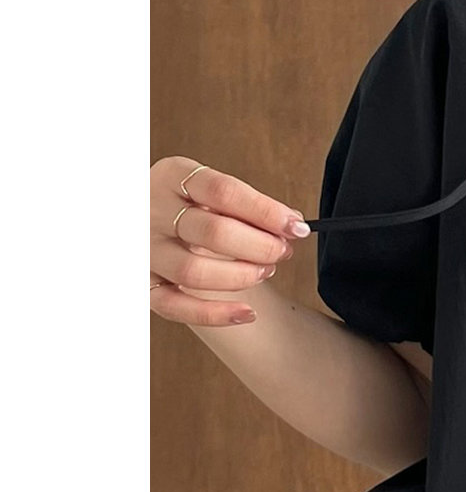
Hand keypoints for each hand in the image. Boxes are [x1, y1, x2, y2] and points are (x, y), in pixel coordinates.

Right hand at [150, 157, 311, 326]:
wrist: (142, 217)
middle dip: (260, 246)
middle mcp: (151, 211)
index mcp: (172, 176)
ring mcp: (143, 249)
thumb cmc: (186, 204)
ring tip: (264, 271)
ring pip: (194, 271)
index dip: (266, 211)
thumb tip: (292, 223)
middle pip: (213, 232)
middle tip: (282, 251)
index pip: (223, 192)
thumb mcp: (209, 190)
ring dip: (241, 276)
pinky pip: (176, 306)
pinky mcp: (142, 283)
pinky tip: (246, 313)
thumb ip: (246, 204)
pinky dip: (215, 314)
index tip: (296, 227)